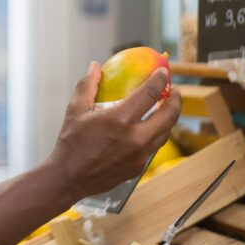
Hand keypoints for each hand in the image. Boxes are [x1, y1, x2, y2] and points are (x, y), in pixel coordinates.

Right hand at [46, 63, 180, 201]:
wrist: (69, 178)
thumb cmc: (70, 143)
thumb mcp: (75, 109)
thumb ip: (88, 85)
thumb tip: (95, 66)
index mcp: (120, 120)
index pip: (150, 93)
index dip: (160, 79)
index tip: (162, 72)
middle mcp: (135, 138)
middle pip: (168, 115)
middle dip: (176, 100)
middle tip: (175, 91)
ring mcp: (140, 155)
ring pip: (165, 133)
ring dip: (169, 118)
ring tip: (167, 109)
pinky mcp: (138, 167)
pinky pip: (154, 147)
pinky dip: (157, 134)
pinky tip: (151, 129)